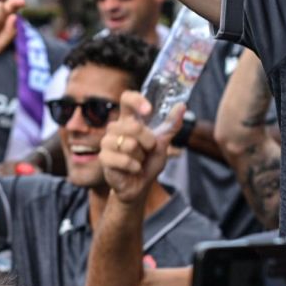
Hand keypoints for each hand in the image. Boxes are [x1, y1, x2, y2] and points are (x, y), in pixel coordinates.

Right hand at [99, 91, 179, 205]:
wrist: (140, 186)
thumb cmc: (149, 162)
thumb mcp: (163, 143)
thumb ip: (171, 125)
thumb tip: (182, 105)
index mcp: (129, 119)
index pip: (127, 99)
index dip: (136, 101)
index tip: (148, 110)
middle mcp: (115, 128)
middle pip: (133, 126)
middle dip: (148, 141)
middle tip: (148, 149)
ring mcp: (107, 142)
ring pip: (129, 144)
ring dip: (140, 156)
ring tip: (138, 160)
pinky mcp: (104, 158)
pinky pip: (123, 159)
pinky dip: (134, 166)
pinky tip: (133, 169)